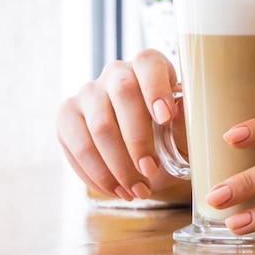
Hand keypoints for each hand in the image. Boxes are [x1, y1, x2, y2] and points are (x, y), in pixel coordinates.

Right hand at [56, 49, 189, 201]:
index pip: (149, 64)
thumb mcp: (186, 130)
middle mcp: (116, 73)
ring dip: (118, 167)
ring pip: (98, 127)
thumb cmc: (172, 137)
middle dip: (138, 140)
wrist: (148, 156)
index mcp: (149, 66)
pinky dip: (98, 175)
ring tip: (137, 191)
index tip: (165, 118)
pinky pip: (77, 147)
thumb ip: (185, 121)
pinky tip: (116, 190)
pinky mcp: (67, 118)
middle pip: (123, 94)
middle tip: (150, 172)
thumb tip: (177, 112)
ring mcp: (88, 94)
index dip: (156, 89)